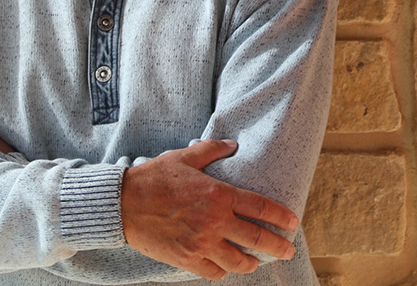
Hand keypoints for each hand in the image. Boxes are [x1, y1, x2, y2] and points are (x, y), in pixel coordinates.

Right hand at [121, 139, 297, 280]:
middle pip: (257, 239)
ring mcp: (201, 244)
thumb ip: (211, 150)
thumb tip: (231, 144)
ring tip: (257, 261)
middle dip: (278, 246)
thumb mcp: (183, 158)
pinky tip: (226, 265)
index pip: (260, 207)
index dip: (280, 216)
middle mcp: (214, 222)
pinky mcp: (188, 260)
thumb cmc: (153, 177)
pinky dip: (224, 270)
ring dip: (252, 262)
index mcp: (217, 194)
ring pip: (238, 262)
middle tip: (288, 249)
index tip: (292, 222)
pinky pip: (215, 272)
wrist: (123, 204)